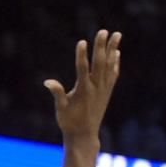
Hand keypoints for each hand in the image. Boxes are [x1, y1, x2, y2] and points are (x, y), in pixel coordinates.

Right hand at [44, 28, 120, 144]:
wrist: (84, 135)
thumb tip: (47, 82)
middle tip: (103, 31)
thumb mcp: (61, 109)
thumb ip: (57, 93)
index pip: (82, 69)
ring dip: (113, 49)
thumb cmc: (69, 123)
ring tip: (117, 34)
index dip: (81, 55)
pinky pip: (113, 74)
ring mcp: (104, 89)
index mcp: (83, 91)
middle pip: (99, 63)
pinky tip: (116, 53)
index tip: (82, 42)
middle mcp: (96, 87)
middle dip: (101, 46)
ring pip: (109, 65)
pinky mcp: (107, 92)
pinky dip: (115, 63)